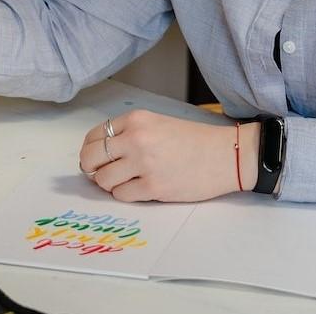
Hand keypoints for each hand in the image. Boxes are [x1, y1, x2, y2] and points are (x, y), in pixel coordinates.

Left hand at [77, 109, 258, 201]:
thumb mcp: (158, 123)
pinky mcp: (153, 187)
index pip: (94, 135)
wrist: (225, 156)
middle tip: (101, 173)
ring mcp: (144, 164)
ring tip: (124, 182)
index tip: (96, 158)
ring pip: (102, 179)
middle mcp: (136, 139)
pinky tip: (139, 189)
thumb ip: (130, 133)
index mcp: (137, 120)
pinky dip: (125, 194)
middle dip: (91, 168)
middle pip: (90, 157)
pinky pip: (120, 195)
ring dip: (109, 184)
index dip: (90, 150)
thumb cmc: (194, 141)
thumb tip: (100, 154)